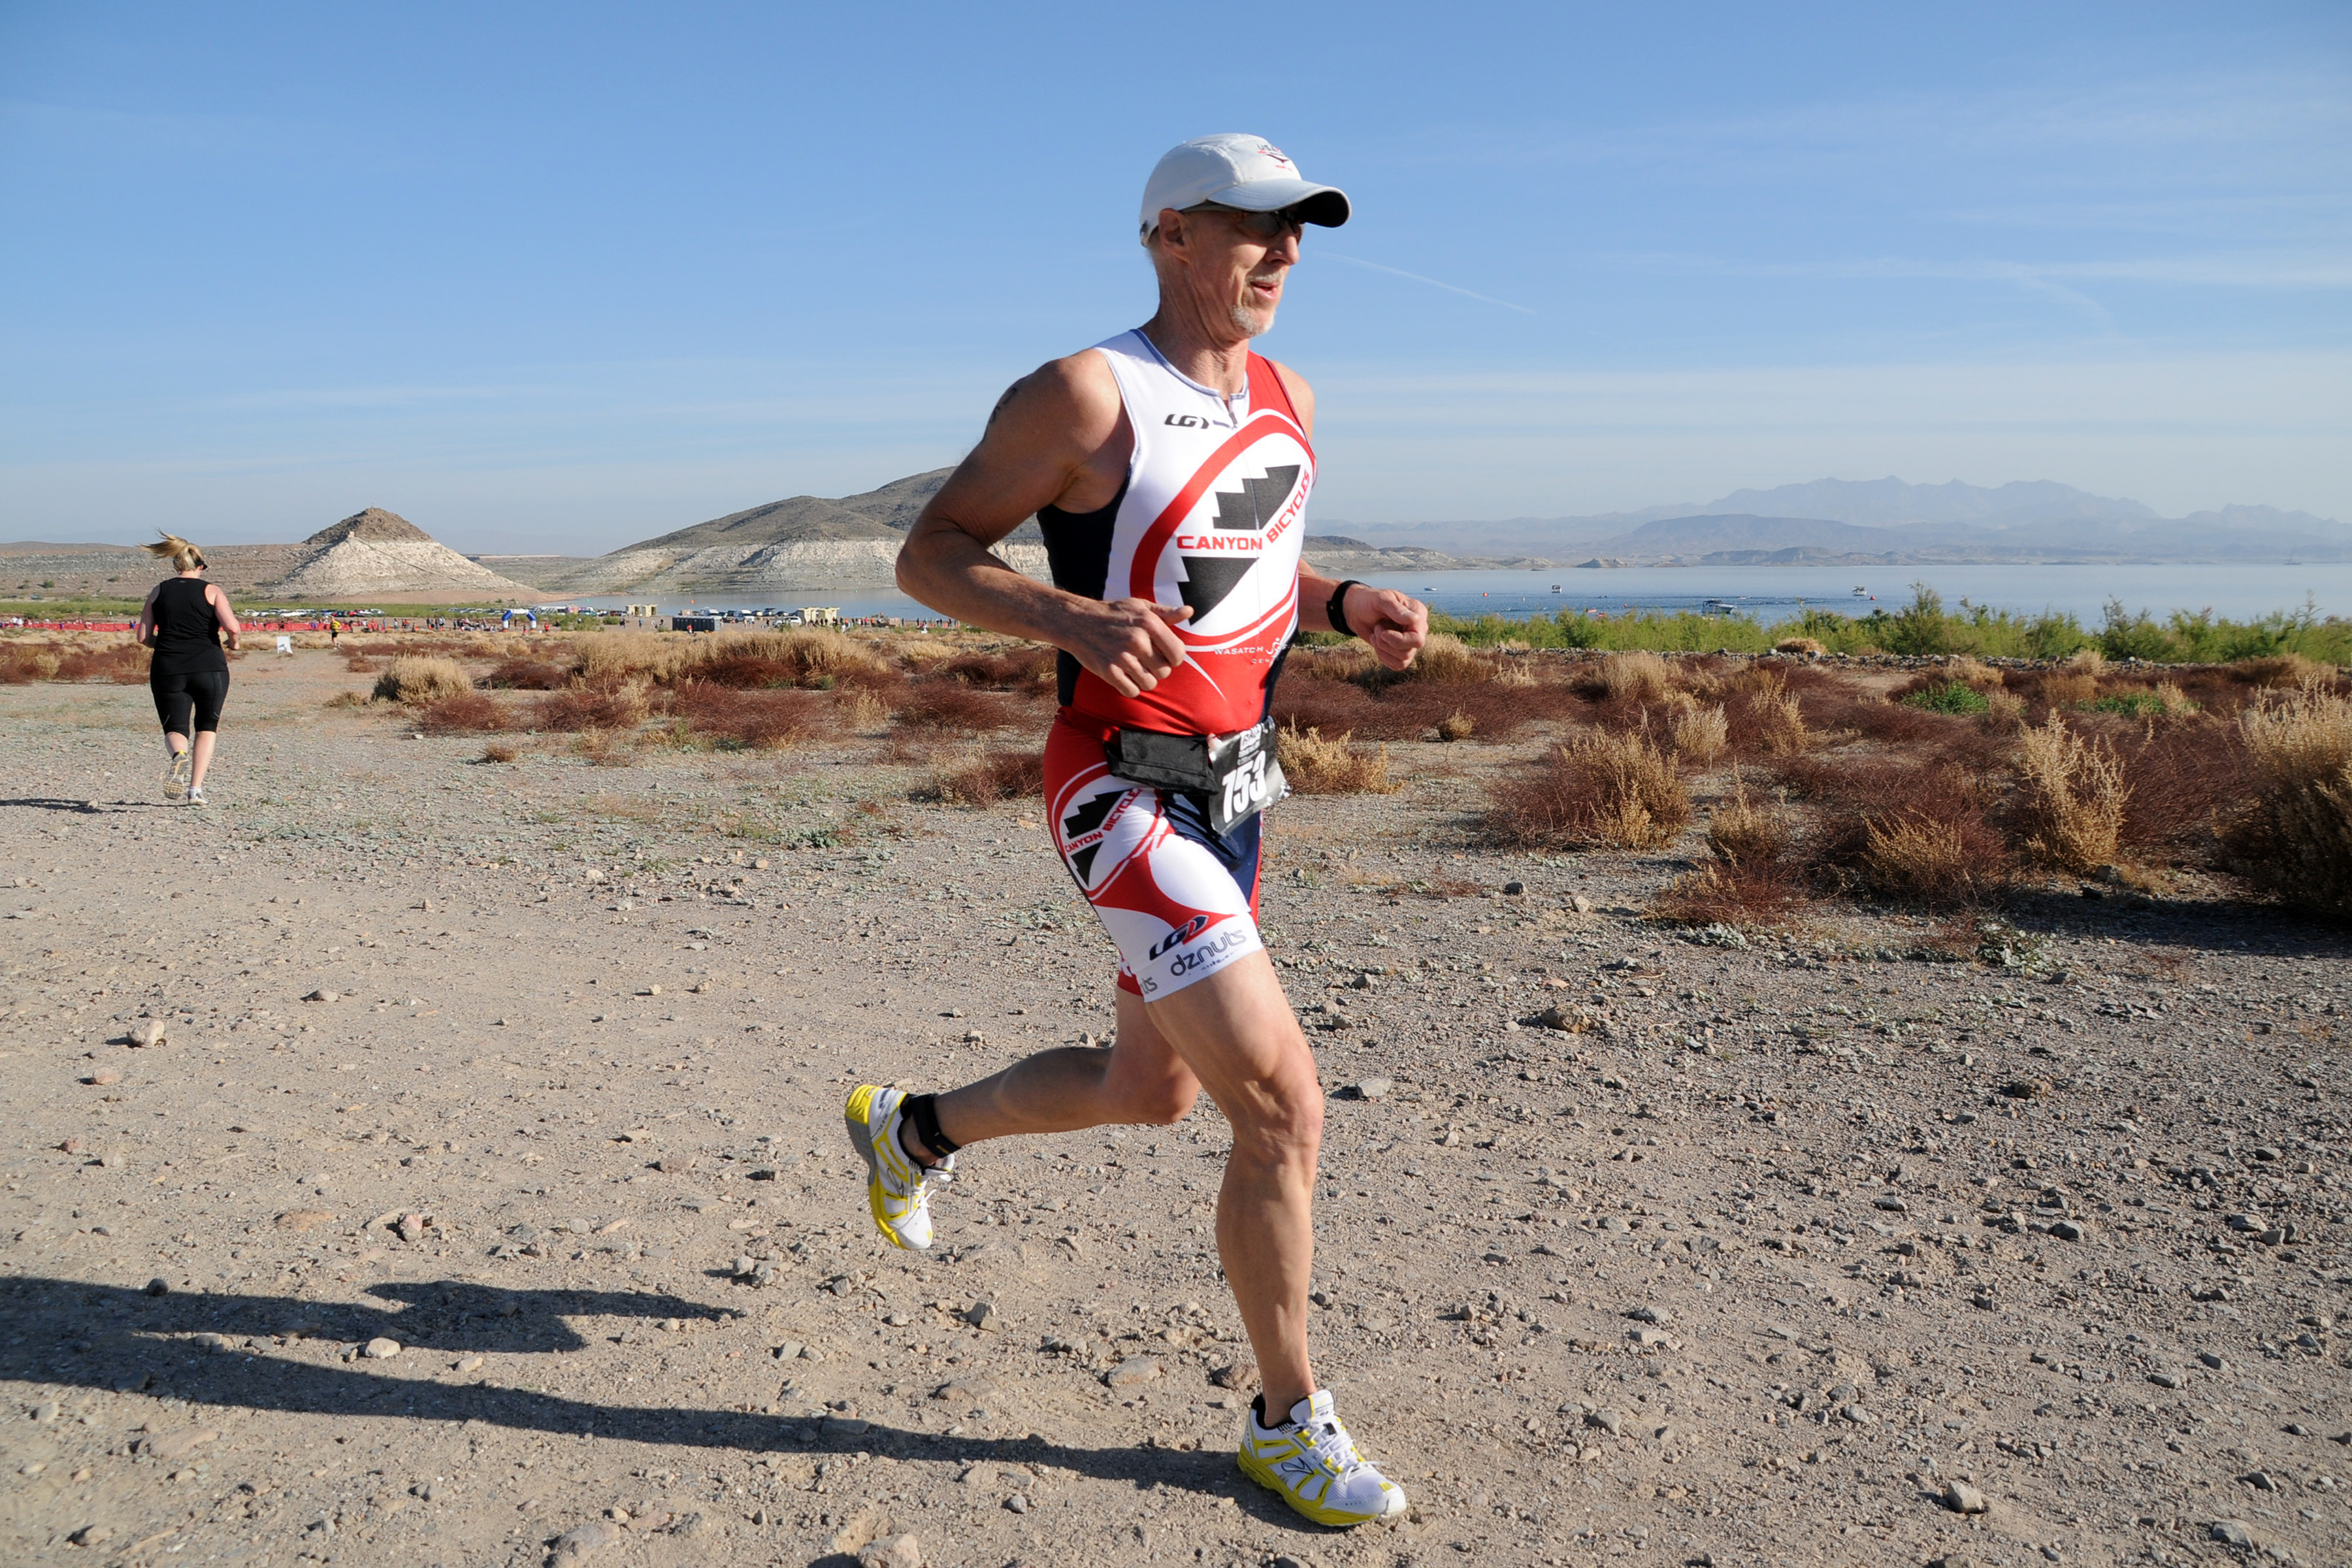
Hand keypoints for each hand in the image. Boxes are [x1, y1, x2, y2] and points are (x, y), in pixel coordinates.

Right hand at [1063, 597, 1192, 697]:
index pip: (1178, 654)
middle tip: (1145, 660)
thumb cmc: (1113, 613)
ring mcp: (1122, 657)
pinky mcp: (1108, 671)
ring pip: (1149, 683)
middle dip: (1158, 669)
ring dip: (1144, 679)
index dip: (1174, 658)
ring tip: (1134, 667)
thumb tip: (1189, 611)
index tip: (1164, 655)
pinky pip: (1132, 691)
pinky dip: (1129, 687)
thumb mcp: (1140, 607)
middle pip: (1165, 671)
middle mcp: (1137, 640)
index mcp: (1149, 622)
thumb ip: (1165, 613)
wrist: (1077, 621)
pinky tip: (1124, 675)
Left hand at [1344, 584, 1429, 671]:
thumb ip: (1396, 609)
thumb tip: (1414, 620)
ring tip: (1376, 634)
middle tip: (1377, 630)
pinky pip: (1397, 665)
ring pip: (1403, 660)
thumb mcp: (1381, 600)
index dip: (1399, 640)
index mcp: (1418, 613)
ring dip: (1383, 649)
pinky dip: (1383, 656)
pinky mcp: (1401, 652)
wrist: (1357, 611)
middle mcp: (1418, 629)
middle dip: (1388, 645)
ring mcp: (1410, 642)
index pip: (1417, 638)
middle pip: (1410, 651)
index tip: (1381, 631)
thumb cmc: (1370, 601)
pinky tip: (1377, 643)